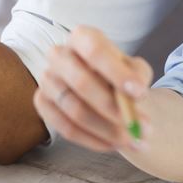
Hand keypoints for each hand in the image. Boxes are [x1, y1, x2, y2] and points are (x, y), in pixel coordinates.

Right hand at [34, 26, 151, 154]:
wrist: (107, 92)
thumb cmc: (120, 77)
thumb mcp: (135, 70)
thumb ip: (138, 77)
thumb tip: (135, 93)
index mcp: (82, 37)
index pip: (94, 50)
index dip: (116, 72)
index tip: (140, 94)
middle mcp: (59, 55)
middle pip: (81, 82)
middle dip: (112, 108)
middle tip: (140, 126)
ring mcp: (47, 79)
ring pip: (75, 110)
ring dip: (108, 130)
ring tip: (134, 140)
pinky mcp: (41, 103)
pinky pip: (65, 128)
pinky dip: (93, 140)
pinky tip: (113, 145)